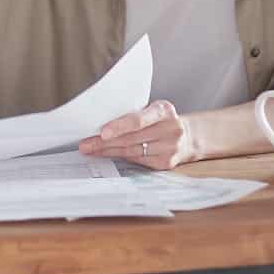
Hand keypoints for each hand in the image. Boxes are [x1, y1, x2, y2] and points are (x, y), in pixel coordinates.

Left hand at [78, 99, 195, 169]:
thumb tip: (101, 123)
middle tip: (86, 144)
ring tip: (91, 150)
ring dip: (108, 151)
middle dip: (105, 142)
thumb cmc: (162, 120)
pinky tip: (109, 154)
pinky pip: (137, 160)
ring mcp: (170, 148)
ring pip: (132, 151)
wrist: (188, 136)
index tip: (102, 133)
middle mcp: (170, 129)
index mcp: (164, 110)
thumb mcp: (153, 109)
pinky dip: (121, 157)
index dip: (120, 126)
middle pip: (131, 138)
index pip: (139, 119)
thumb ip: (135, 114)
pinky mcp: (166, 163)